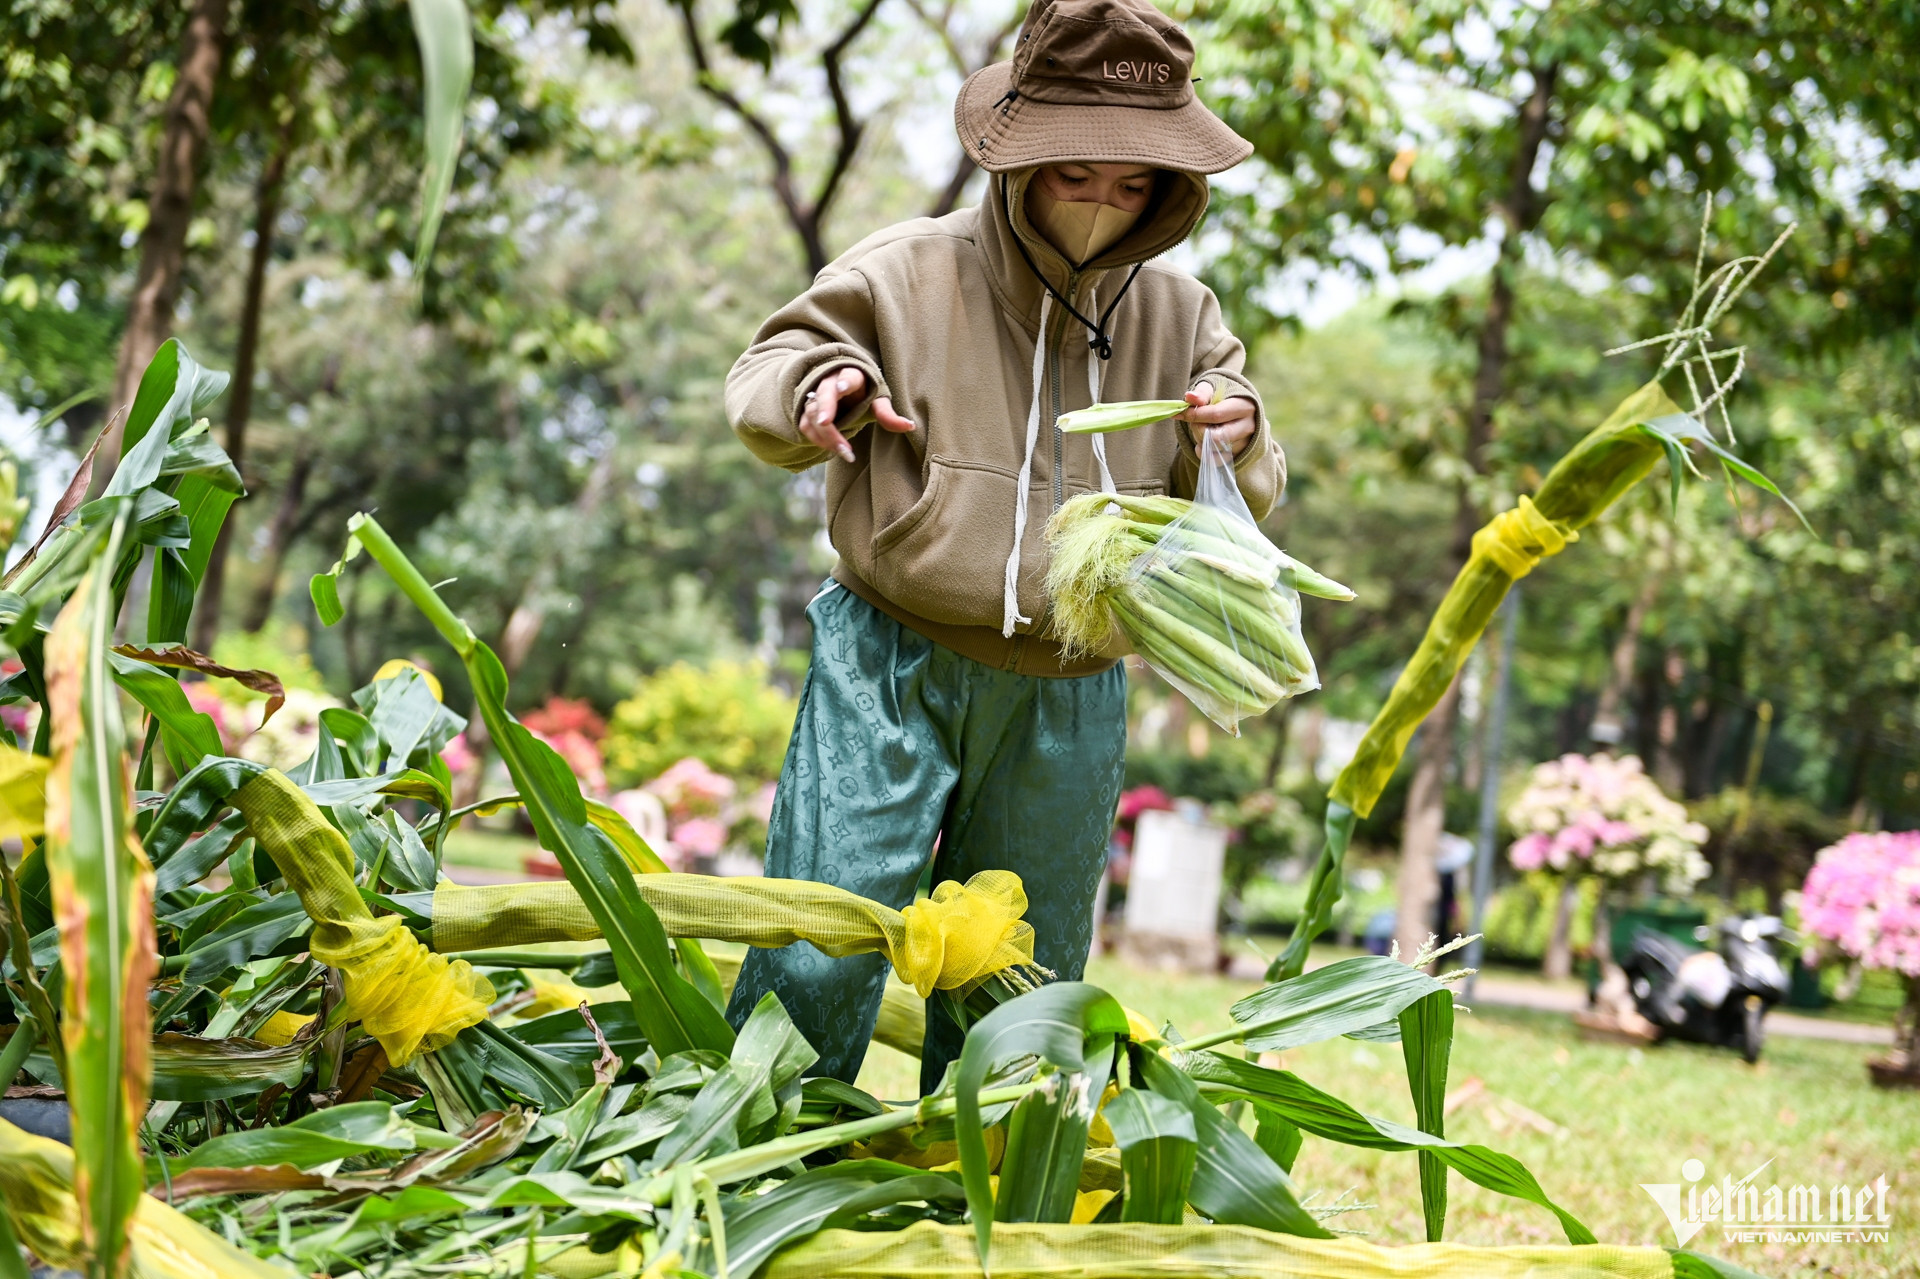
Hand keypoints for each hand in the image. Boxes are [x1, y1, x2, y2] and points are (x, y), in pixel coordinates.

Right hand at [799, 366, 915, 462]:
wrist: (841, 390)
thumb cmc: (863, 394)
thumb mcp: (877, 400)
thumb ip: (888, 413)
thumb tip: (911, 426)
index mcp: (851, 375)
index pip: (847, 376)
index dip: (844, 382)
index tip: (842, 388)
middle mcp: (829, 383)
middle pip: (823, 394)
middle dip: (824, 408)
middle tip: (826, 422)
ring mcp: (815, 397)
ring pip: (813, 413)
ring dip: (825, 434)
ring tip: (845, 452)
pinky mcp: (807, 411)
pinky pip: (806, 425)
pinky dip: (818, 440)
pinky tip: (834, 451)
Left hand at [1177, 381, 1257, 455]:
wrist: (1233, 410)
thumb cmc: (1221, 398)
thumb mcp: (1212, 389)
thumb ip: (1201, 393)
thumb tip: (1189, 397)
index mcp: (1245, 406)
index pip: (1216, 415)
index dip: (1195, 415)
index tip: (1181, 413)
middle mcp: (1249, 427)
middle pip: (1215, 437)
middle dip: (1198, 429)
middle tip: (1196, 421)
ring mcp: (1245, 444)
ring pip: (1213, 450)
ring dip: (1200, 440)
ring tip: (1202, 429)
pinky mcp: (1238, 455)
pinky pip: (1214, 461)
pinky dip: (1203, 453)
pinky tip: (1203, 442)